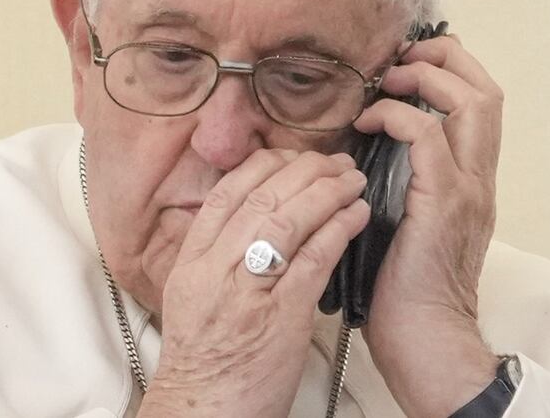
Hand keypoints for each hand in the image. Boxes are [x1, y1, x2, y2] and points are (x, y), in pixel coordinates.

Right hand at [139, 149, 369, 417]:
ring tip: (352, 179)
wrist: (204, 412)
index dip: (262, 166)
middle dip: (302, 170)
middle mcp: (216, 269)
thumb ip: (214, 257)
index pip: (225, 193)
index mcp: (193, 262)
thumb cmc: (206, 363)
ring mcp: (247, 291)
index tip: (290, 157)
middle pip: (260, 197)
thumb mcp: (192, 298)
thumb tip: (245, 221)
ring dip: (326, 191)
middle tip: (331, 161)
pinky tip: (356, 214)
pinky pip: (313, 258)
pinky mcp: (281, 316)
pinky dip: (338, 229)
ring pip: (287, 219)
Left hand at [354, 35, 502, 417]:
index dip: (447, 70)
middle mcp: (478, 178)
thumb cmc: (402, 285)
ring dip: (426, 78)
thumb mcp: (402, 218)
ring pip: (471, 103)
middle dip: (445, 58)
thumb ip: (395, 179)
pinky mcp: (443, 203)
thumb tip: (352, 146)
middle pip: (487, 91)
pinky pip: (428, 137)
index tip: (403, 63)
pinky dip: (398, 116)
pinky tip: (368, 122)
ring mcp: (466, 189)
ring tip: (387, 81)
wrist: (424, 337)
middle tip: (400, 58)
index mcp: (469, 180)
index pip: (479, 103)